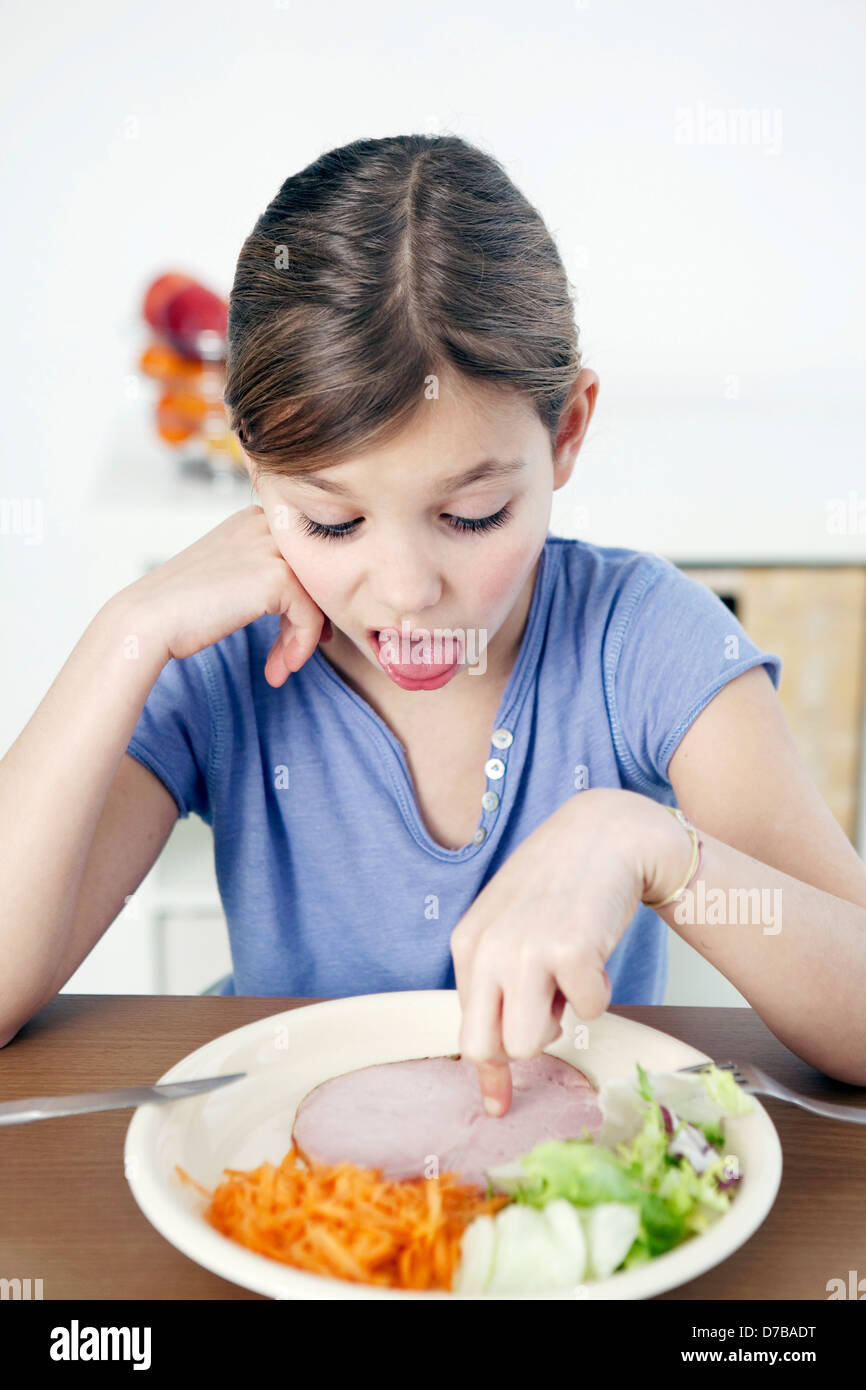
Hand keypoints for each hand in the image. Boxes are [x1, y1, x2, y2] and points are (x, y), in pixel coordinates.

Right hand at [119, 504, 331, 682]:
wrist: (148, 620)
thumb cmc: (181, 606)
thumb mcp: (229, 576)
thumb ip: (265, 576)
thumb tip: (311, 603)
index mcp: (252, 519)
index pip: (302, 560)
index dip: (304, 602)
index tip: (292, 638)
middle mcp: (264, 525)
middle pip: (314, 577)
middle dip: (309, 622)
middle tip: (291, 657)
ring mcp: (271, 548)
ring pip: (317, 597)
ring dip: (303, 641)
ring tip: (282, 668)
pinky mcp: (277, 576)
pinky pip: (310, 617)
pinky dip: (300, 646)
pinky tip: (279, 669)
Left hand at [450, 788, 691, 1116]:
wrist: (606, 833)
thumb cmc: (560, 884)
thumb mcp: (510, 926)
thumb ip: (497, 982)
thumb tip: (495, 1063)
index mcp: (468, 944)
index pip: (466, 1029)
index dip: (488, 1070)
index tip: (496, 1106)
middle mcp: (488, 950)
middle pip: (490, 1048)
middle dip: (525, 1045)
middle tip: (552, 1008)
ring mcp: (526, 951)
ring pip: (532, 1042)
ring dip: (561, 1019)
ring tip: (569, 974)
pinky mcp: (570, 951)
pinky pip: (589, 1011)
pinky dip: (598, 991)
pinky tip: (594, 950)